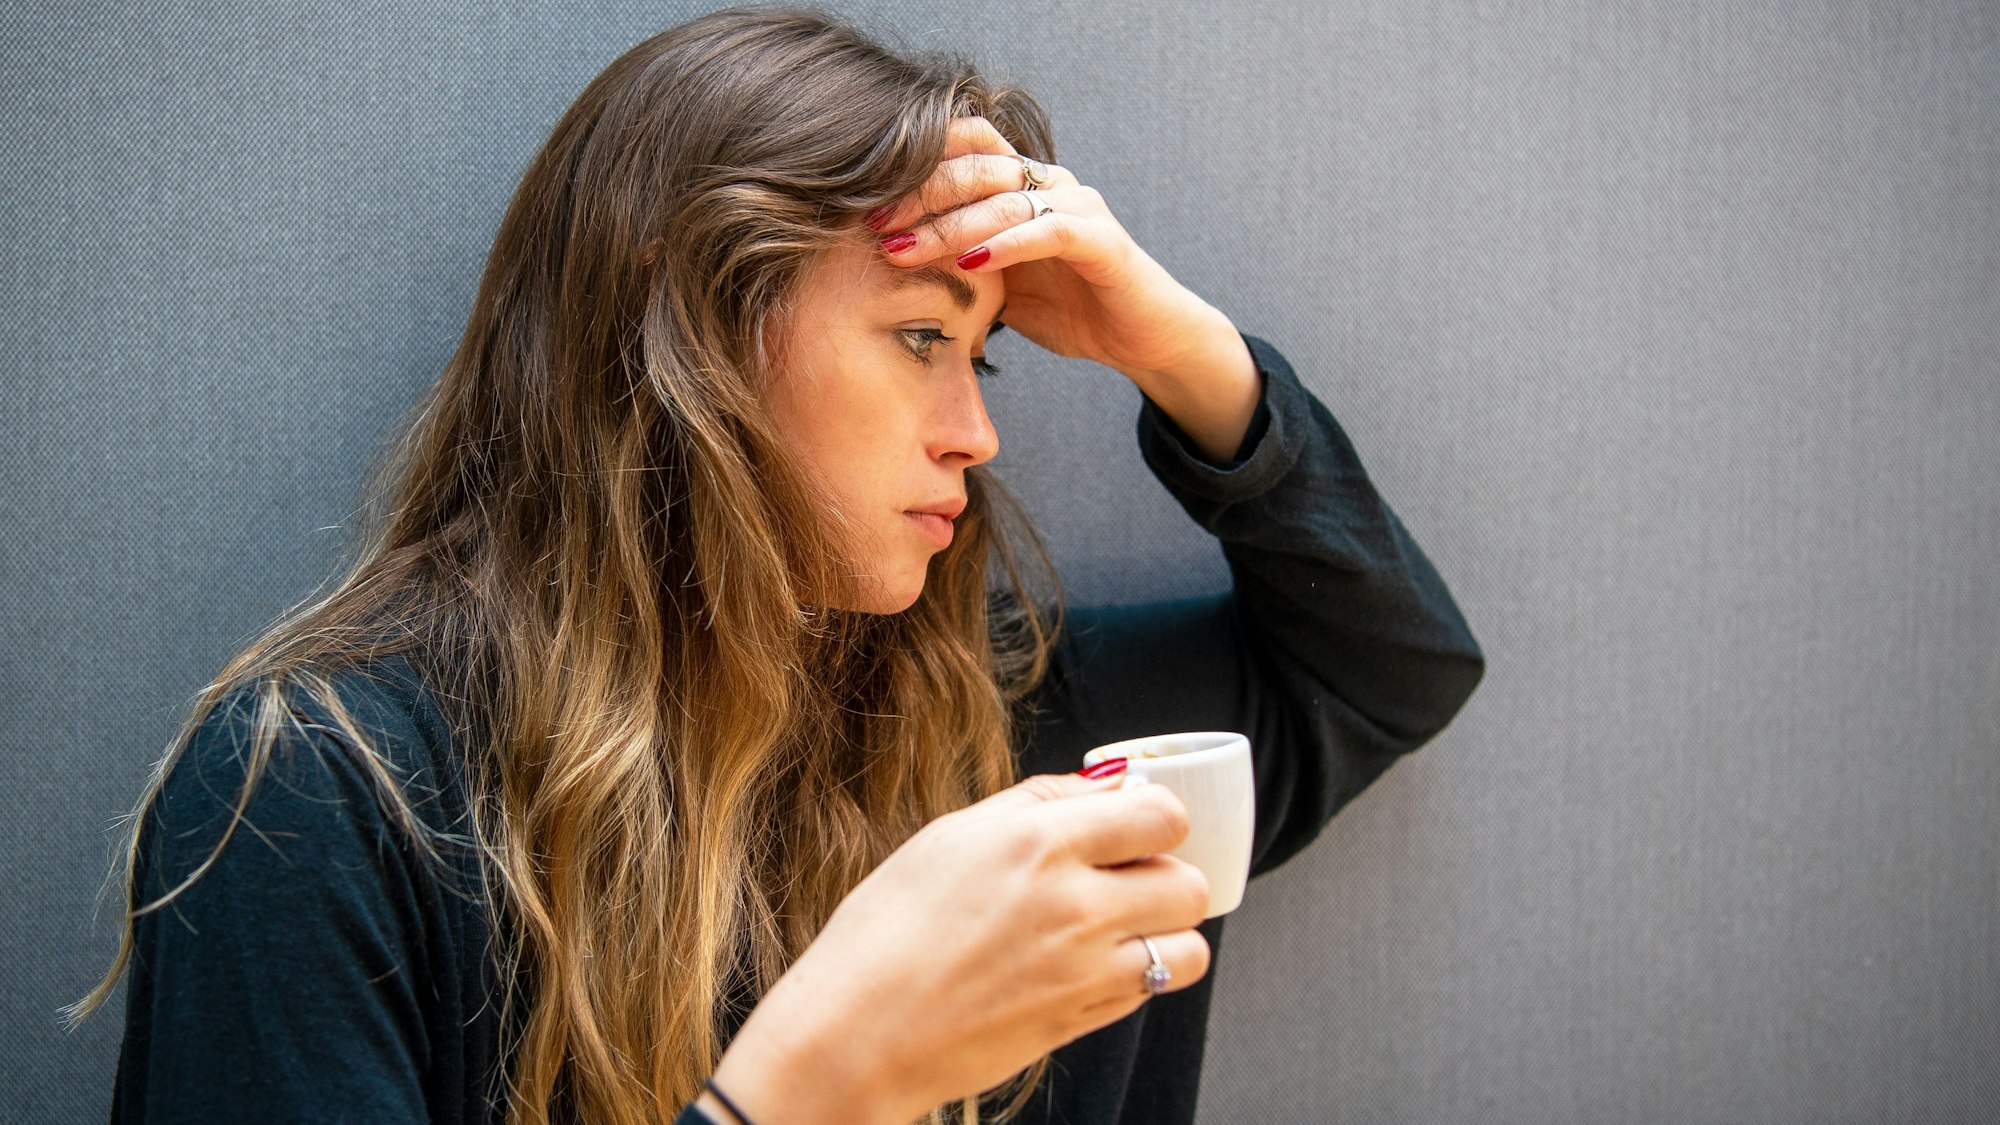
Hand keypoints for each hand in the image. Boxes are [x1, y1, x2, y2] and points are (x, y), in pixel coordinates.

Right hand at [710, 770, 1212, 1123]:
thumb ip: (1036, 803)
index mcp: (1037, 843)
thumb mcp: (949, 837)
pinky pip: (1152, 992)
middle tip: (1128, 879)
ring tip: (1122, 929)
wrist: (856, 1033)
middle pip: (1189, 882)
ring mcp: (1085, 971)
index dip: (1157, 819)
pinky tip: (1089, 966)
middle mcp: (1073, 904)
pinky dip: (1139, 976)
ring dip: (1167, 935)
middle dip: (1167, 876)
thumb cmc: (885, 931)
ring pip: (1190, 948)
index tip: (1135, 827)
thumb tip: (1100, 786)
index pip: (1161, 816)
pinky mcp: (1083, 1022)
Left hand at [864, 116, 1238, 386]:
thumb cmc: (1071, 309)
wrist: (1141, 337)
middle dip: (917, 197)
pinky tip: (971, 261)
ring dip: (948, 225)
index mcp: (1022, 185)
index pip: (963, 149)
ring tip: (903, 250)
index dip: (913, 169)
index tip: (864, 206)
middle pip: (974, 167)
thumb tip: (888, 275)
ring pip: (1003, 199)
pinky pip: (1048, 231)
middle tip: (872, 226)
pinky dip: (1007, 245)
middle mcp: (1050, 183)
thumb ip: (957, 268)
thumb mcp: (999, 288)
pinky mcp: (1101, 240)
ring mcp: (1078, 206)